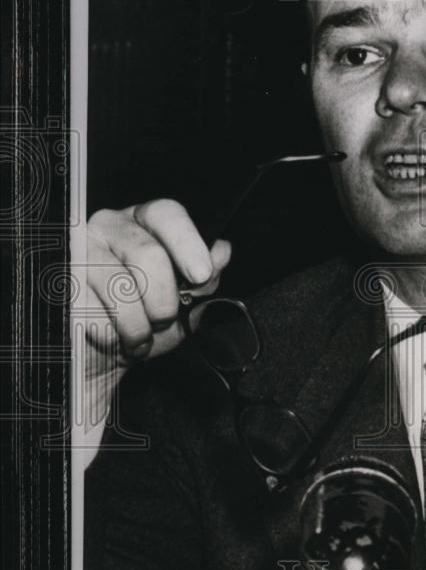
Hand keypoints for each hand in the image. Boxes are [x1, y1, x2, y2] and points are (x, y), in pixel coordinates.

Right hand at [86, 199, 231, 383]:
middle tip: (162, 319)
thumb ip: (205, 277)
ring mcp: (80, 253)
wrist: (110, 355)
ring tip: (139, 334)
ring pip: (122, 290)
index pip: (166, 213)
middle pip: (149, 255)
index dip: (186, 242)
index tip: (200, 275)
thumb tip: (220, 251)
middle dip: (164, 301)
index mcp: (144, 223)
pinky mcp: (60, 284)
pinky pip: (95, 315)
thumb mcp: (186, 302)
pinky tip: (113, 337)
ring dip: (139, 327)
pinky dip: (113, 337)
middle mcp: (109, 228)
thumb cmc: (149, 321)